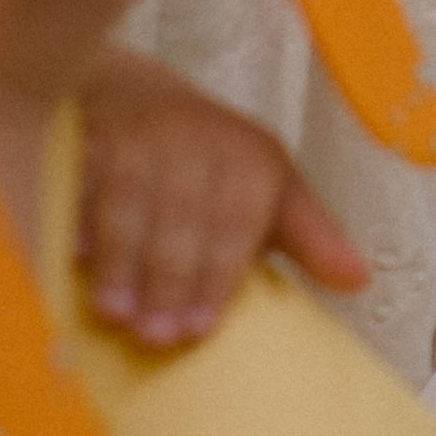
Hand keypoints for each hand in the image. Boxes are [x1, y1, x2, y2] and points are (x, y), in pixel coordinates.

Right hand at [76, 48, 368, 344]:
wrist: (145, 97)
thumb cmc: (219, 166)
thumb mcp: (274, 192)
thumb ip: (311, 238)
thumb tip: (360, 280)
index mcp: (252, 159)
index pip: (235, 222)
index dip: (216, 277)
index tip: (198, 331)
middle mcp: (201, 140)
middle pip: (182, 215)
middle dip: (168, 279)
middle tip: (154, 337)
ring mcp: (146, 134)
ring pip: (131, 201)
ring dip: (121, 260)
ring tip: (112, 315)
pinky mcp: (97, 134)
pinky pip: (85, 180)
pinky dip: (79, 221)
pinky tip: (74, 262)